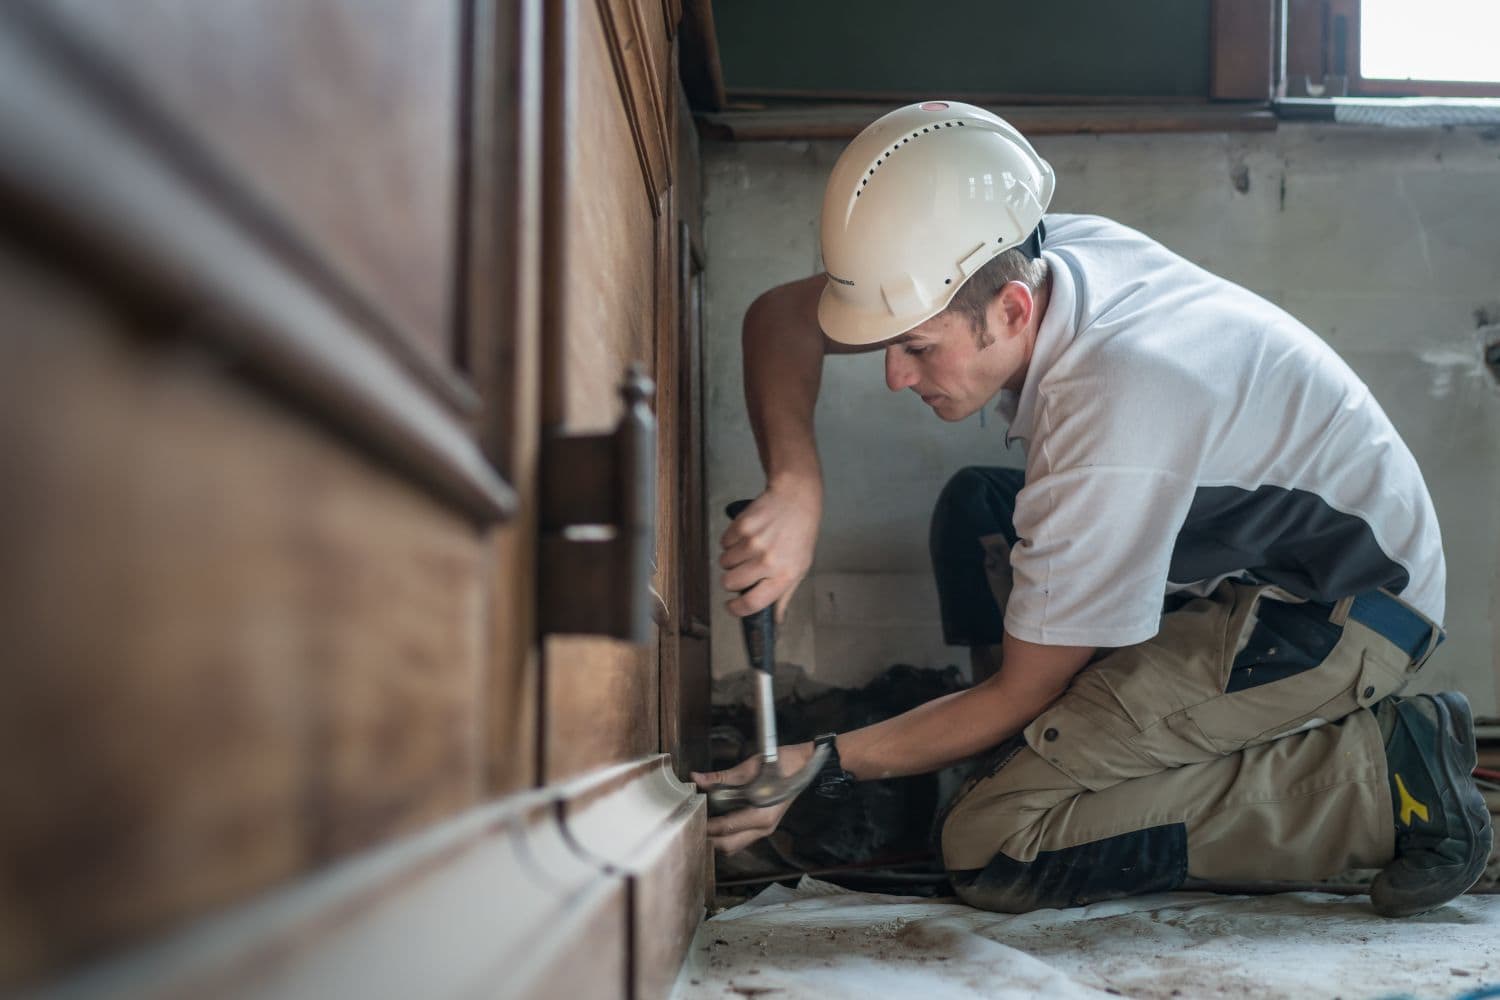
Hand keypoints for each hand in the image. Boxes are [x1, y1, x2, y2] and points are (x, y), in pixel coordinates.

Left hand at [692, 742, 811, 853]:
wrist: (804, 764)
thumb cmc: (780, 764)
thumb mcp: (749, 768)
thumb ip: (721, 777)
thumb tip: (697, 778)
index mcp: (760, 816)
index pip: (726, 828)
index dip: (706, 826)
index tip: (690, 820)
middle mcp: (763, 828)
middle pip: (729, 845)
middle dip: (710, 840)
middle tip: (692, 826)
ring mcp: (766, 829)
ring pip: (735, 845)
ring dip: (718, 840)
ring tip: (702, 825)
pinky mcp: (765, 825)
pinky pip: (742, 838)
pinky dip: (727, 835)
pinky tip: (717, 823)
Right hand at [719, 482, 820, 621]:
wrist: (796, 499)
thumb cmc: (800, 535)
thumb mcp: (800, 567)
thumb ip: (784, 595)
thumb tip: (774, 620)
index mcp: (784, 575)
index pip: (753, 603)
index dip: (736, 609)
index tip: (731, 607)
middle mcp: (768, 560)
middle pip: (731, 583)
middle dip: (731, 580)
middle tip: (743, 570)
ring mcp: (754, 543)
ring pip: (724, 562)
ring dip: (731, 559)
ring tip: (748, 548)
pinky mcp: (742, 526)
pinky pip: (724, 543)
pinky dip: (731, 541)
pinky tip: (747, 534)